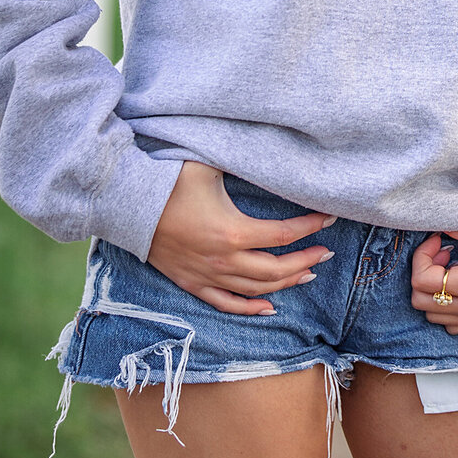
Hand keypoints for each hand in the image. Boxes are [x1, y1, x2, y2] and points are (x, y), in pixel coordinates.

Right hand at [147, 161, 335, 315]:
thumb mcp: (209, 165)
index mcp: (233, 231)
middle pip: (276, 270)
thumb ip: (241, 160)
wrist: (129, 205)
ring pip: (257, 290)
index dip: (310, 227)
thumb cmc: (170, 181)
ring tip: (307, 272)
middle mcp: (224, 260)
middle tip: (326, 252)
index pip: (283, 235)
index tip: (329, 217)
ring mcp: (208, 276)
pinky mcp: (193, 284)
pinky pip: (227, 305)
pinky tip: (270, 308)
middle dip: (306, 260)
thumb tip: (268, 148)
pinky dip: (251, 309)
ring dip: (286, 283)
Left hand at [410, 227, 457, 332]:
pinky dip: (446, 310)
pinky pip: (452, 327)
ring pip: (433, 317)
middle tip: (442, 257)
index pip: (421, 280)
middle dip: (424, 275)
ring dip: (434, 294)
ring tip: (451, 272)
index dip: (421, 257)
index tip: (437, 242)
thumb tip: (439, 226)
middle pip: (420, 302)